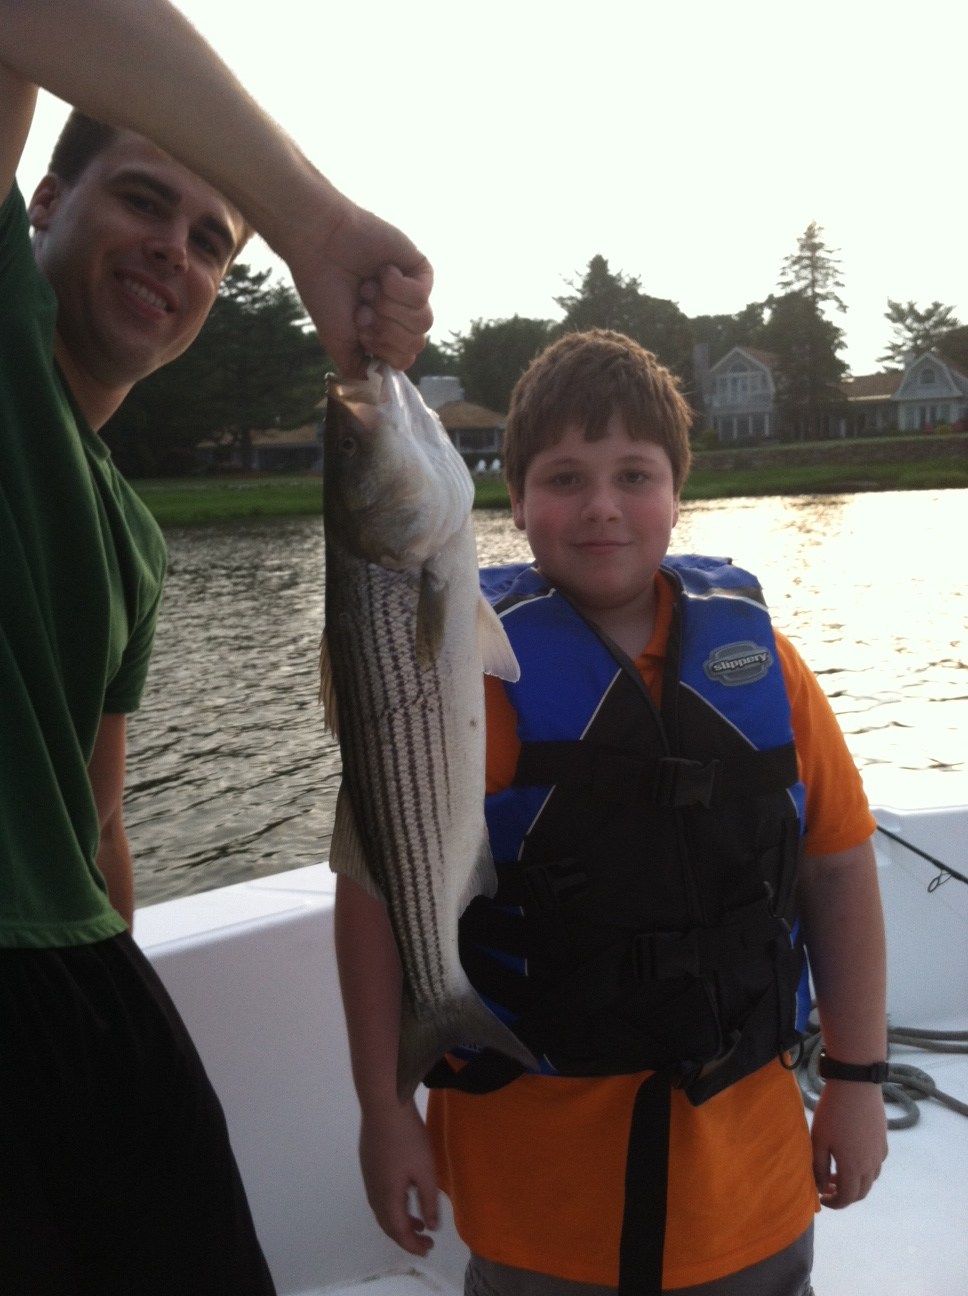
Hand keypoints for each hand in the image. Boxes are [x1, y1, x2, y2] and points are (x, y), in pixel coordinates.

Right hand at [291, 199, 432, 377]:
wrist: (318, 246)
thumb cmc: (324, 291)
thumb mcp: (339, 342)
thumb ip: (360, 370)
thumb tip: (379, 391)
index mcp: (386, 333)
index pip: (405, 359)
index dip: (382, 348)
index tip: (359, 329)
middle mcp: (401, 315)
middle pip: (417, 344)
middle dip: (385, 329)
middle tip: (363, 308)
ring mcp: (413, 292)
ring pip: (423, 321)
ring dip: (389, 307)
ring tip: (369, 290)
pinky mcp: (420, 269)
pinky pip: (423, 295)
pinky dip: (396, 286)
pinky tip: (381, 272)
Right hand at [359, 1100, 438, 1255]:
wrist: (384, 1105)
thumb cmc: (408, 1138)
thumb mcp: (425, 1171)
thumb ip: (429, 1201)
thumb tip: (432, 1227)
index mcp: (387, 1197)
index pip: (398, 1231)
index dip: (413, 1245)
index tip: (428, 1250)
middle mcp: (373, 1192)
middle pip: (387, 1224)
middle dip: (406, 1236)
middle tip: (426, 1241)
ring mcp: (369, 1177)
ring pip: (382, 1210)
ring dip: (399, 1221)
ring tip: (419, 1222)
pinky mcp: (369, 1164)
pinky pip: (380, 1196)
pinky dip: (394, 1205)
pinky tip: (406, 1195)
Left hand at [810, 1080, 887, 1207]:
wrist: (856, 1085)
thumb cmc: (832, 1112)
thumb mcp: (818, 1140)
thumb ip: (818, 1167)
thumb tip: (819, 1187)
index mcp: (853, 1168)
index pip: (847, 1198)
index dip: (834, 1203)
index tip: (821, 1199)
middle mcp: (871, 1165)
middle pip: (861, 1193)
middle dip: (844, 1195)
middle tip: (826, 1187)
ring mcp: (880, 1153)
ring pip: (870, 1180)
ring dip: (854, 1182)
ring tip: (835, 1171)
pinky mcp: (883, 1140)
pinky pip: (876, 1164)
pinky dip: (864, 1169)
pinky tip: (850, 1155)